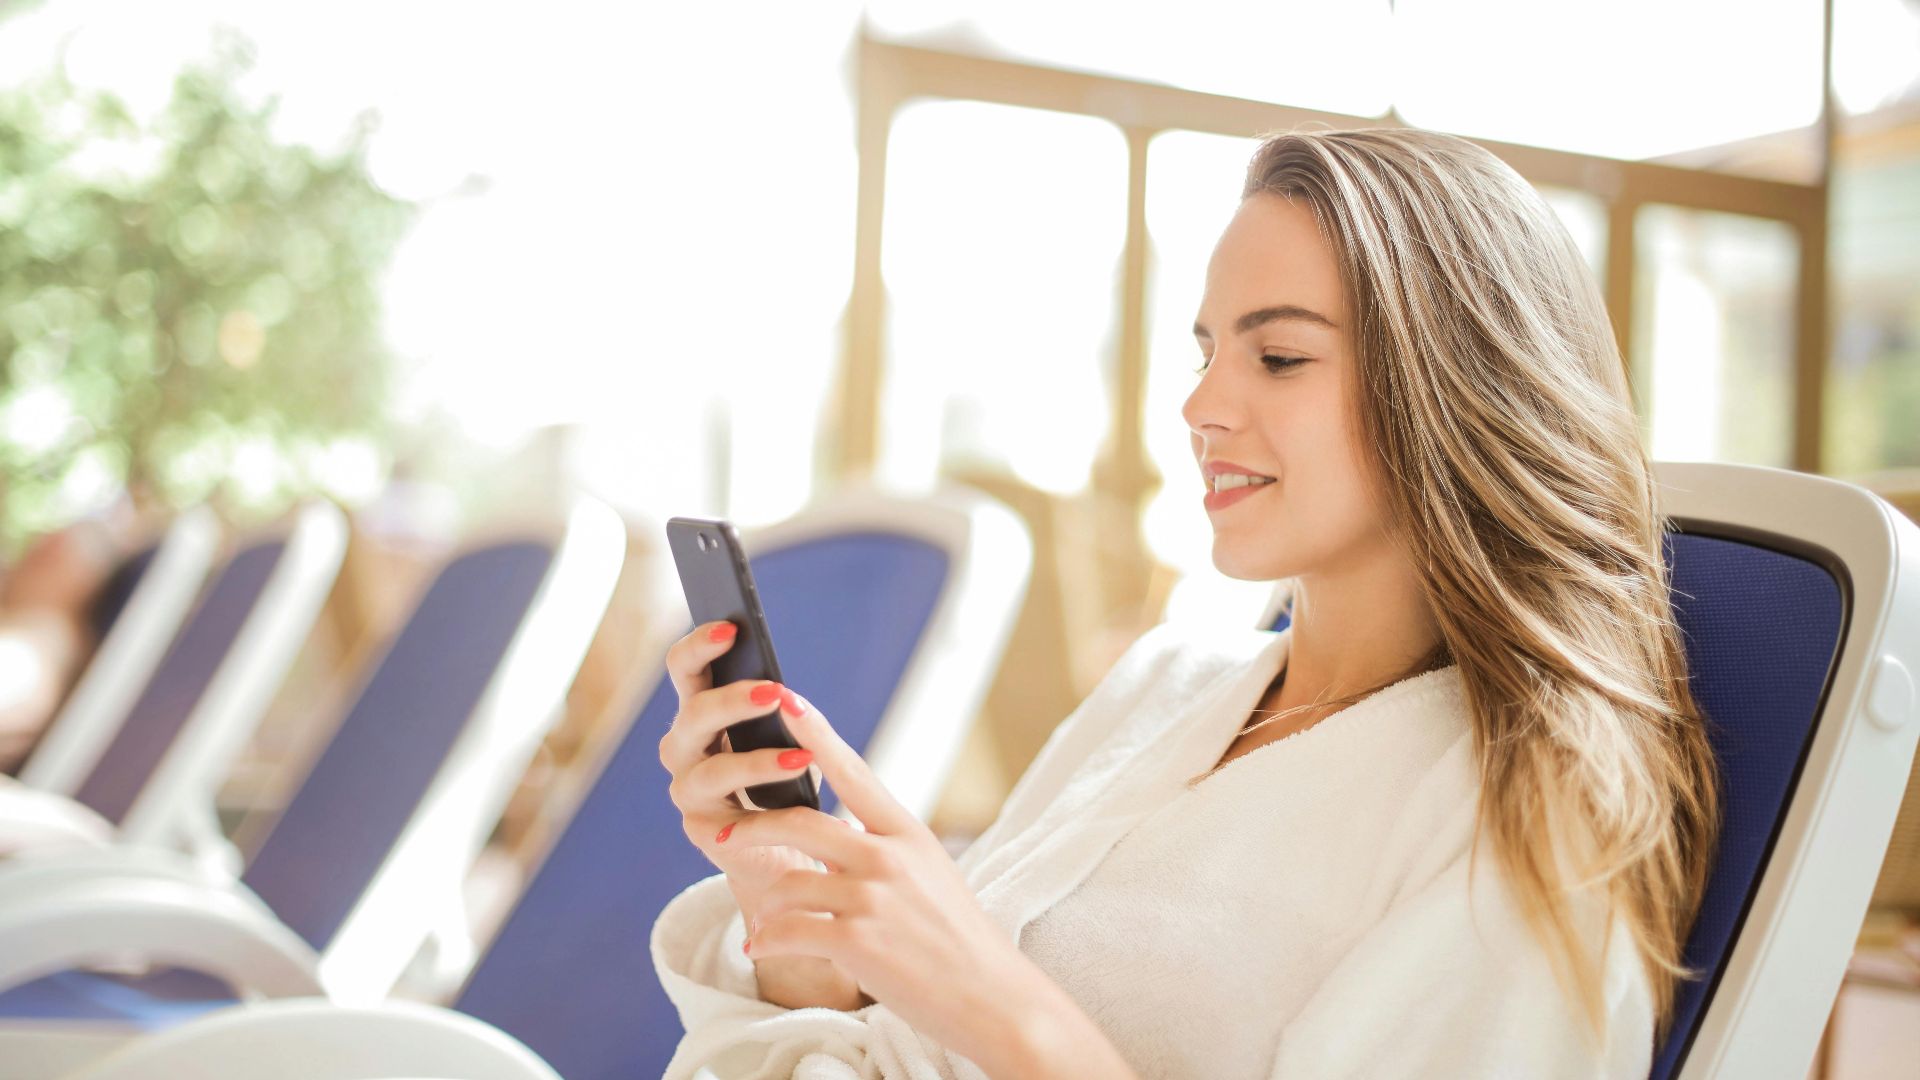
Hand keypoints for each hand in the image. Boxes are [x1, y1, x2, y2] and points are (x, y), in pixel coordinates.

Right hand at [659, 620, 864, 1008]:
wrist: (788, 851)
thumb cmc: (787, 782)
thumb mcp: (786, 737)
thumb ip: (779, 711)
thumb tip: (788, 695)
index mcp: (699, 714)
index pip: (685, 669)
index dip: (700, 646)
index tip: (732, 628)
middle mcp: (685, 749)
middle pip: (694, 715)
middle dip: (733, 701)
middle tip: (774, 691)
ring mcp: (688, 792)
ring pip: (711, 771)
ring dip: (757, 762)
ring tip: (800, 756)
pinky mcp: (703, 833)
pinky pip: (728, 818)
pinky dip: (762, 806)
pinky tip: (794, 801)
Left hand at [724, 685, 1061, 1071]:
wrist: (992, 997)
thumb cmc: (958, 938)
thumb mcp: (931, 872)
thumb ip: (884, 846)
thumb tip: (835, 831)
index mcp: (907, 832)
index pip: (854, 771)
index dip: (815, 734)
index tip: (785, 700)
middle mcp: (889, 856)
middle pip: (800, 822)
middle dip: (755, 826)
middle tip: (727, 830)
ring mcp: (873, 898)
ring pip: (787, 882)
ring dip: (767, 906)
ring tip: (763, 925)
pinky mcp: (857, 941)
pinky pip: (786, 930)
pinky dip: (765, 941)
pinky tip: (760, 948)